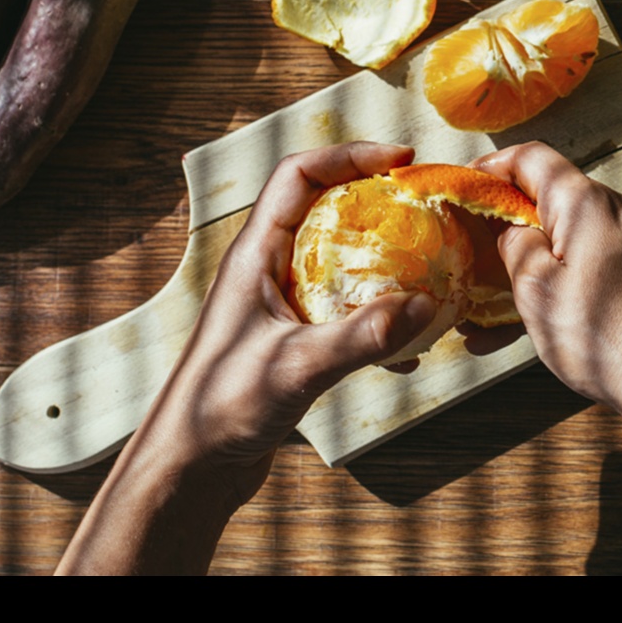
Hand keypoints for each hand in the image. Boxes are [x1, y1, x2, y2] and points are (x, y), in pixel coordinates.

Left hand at [149, 141, 441, 494]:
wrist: (192, 465)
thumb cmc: (221, 408)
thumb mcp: (297, 367)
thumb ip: (360, 337)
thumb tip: (425, 305)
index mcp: (255, 255)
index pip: (299, 176)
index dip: (348, 156)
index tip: (400, 161)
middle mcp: (267, 271)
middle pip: (327, 210)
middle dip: (378, 206)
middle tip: (426, 211)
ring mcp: (281, 305)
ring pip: (341, 261)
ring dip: (385, 265)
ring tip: (429, 276)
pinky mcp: (294, 340)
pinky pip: (345, 309)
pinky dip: (378, 318)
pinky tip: (406, 350)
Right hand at [469, 142, 621, 423]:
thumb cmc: (606, 337)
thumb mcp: (537, 290)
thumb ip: (514, 246)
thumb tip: (508, 229)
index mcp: (586, 202)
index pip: (530, 158)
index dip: (490, 168)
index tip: (461, 191)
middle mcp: (613, 211)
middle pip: (545, 200)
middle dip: (500, 229)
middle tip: (463, 254)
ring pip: (560, 242)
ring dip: (520, 270)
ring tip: (478, 313)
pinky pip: (581, 268)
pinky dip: (550, 289)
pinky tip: (512, 334)